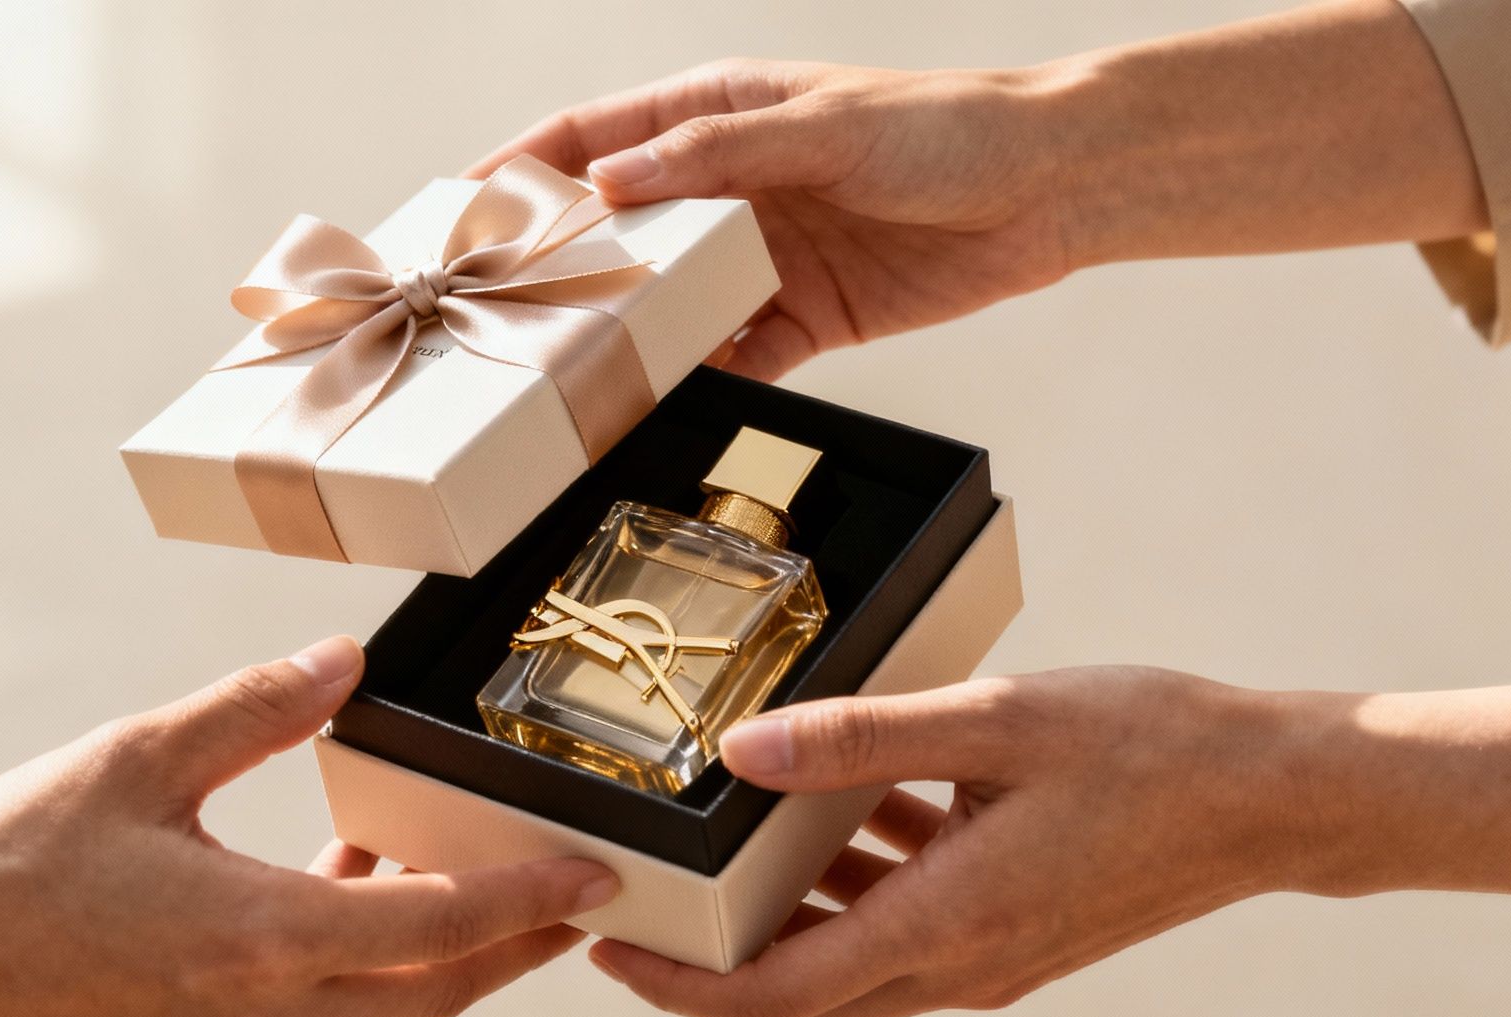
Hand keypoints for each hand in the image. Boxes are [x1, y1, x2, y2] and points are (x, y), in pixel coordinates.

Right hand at [469, 59, 1073, 380]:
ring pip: (669, 303)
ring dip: (628, 336)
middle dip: (560, 271)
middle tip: (498, 318)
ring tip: (569, 378)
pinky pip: (736, 356)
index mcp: (717, 115)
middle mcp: (729, 187)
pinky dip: (703, 381)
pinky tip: (666, 408)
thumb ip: (716, 155)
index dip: (523, 172)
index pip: (593, 138)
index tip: (461, 213)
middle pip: (619, 232)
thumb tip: (611, 180)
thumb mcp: (822, 128)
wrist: (1049, 189)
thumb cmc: (943, 129)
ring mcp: (763, 256)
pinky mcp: (805, 316)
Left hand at [588, 668, 1510, 1016]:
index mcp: (946, 926)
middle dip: (705, 971)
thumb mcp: (995, 721)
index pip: (773, 997)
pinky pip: (906, 930)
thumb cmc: (1153, 752)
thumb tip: (744, 753)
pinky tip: (852, 807)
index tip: (607, 948)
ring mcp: (991, 958)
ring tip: (728, 844)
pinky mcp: (1016, 932)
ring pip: (850, 968)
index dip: (675, 987)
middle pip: (797, 1003)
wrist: (1277, 797)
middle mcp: (961, 965)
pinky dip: (856, 889)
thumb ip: (861, 738)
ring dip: (783, 922)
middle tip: (640, 910)